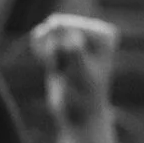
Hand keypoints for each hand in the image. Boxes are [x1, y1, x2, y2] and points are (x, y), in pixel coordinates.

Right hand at [31, 13, 117, 128]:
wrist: (78, 116)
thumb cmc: (84, 98)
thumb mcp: (80, 76)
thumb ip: (72, 50)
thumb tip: (59, 26)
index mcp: (105, 35)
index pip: (69, 29)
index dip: (64, 52)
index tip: (76, 73)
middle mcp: (94, 30)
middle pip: (57, 27)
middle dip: (54, 53)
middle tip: (68, 75)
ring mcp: (77, 33)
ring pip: (46, 33)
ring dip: (47, 56)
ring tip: (63, 72)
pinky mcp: (62, 39)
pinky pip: (39, 36)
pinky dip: (40, 54)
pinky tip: (54, 67)